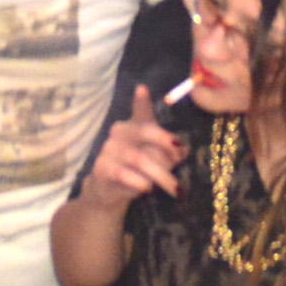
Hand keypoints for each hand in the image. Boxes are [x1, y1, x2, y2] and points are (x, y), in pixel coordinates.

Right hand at [87, 81, 189, 208]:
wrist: (106, 191)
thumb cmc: (135, 170)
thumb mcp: (153, 157)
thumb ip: (169, 151)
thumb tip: (184, 149)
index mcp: (133, 125)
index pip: (141, 112)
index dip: (143, 103)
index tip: (145, 94)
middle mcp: (119, 132)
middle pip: (146, 131)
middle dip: (167, 146)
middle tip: (181, 161)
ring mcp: (109, 149)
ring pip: (140, 158)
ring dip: (161, 175)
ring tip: (175, 189)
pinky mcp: (102, 168)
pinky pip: (125, 174)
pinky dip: (142, 183)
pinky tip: (148, 189)